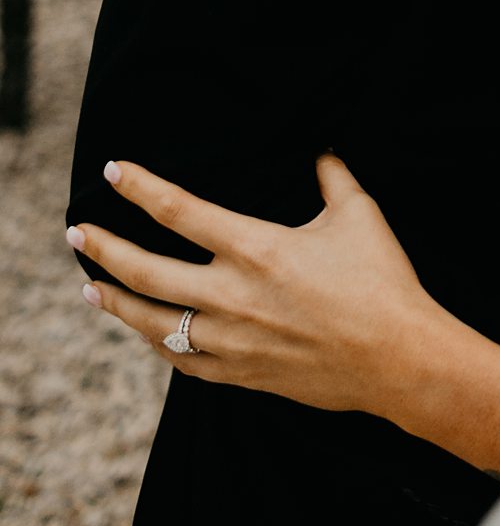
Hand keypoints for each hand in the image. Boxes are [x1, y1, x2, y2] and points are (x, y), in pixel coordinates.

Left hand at [71, 155, 444, 417]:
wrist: (397, 359)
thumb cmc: (381, 281)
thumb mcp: (358, 214)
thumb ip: (332, 177)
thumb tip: (322, 152)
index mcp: (255, 248)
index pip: (179, 211)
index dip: (141, 188)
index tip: (112, 173)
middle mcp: (232, 295)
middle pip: (147, 271)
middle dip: (105, 250)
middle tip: (77, 234)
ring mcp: (231, 340)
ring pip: (153, 323)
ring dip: (117, 303)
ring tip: (91, 289)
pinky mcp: (241, 373)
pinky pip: (182, 361)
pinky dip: (157, 344)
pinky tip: (147, 335)